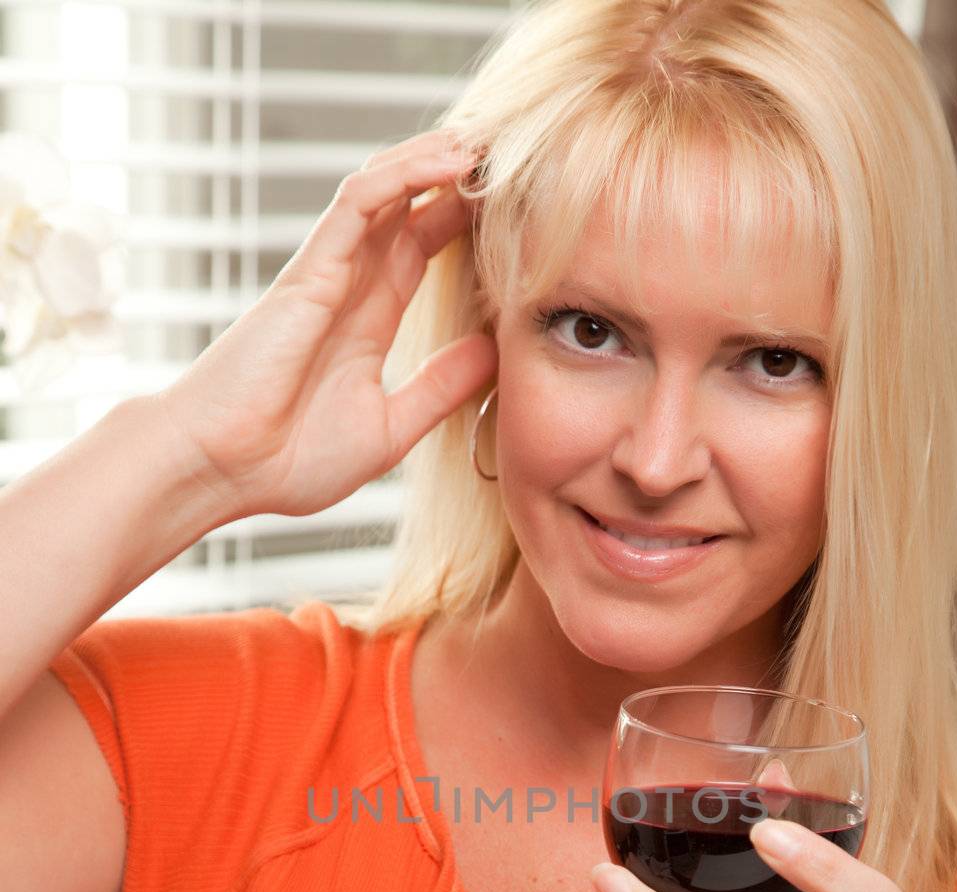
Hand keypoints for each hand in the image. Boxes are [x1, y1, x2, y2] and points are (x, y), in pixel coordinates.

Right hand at [151, 128, 496, 520]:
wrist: (222, 470)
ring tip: (489, 140)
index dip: (466, 220)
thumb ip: (440, 387)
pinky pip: (357, 202)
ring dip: (436, 159)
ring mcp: (329, 273)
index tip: (518, 203)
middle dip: (458, 176)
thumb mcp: (390, 428)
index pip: (424, 248)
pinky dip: (402, 176)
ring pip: (387, 189)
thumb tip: (494, 352)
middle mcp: (350, 286)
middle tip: (517, 151)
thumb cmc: (288, 461)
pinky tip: (448, 163)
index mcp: (368, 320)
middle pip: (410, 207)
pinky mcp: (310, 270)